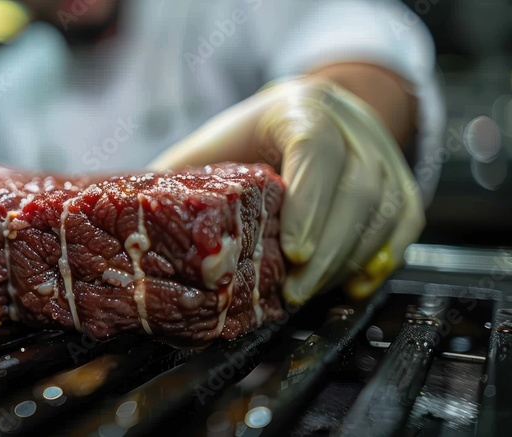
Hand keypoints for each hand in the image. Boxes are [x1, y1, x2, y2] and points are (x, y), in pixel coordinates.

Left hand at [148, 76, 424, 304]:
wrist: (299, 115)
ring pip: (386, 209)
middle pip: (357, 188)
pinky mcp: (399, 180)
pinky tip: (352, 285)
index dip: (310, 202)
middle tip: (296, 292)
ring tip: (312, 294)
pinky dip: (381, 258)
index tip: (294, 251)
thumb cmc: (242, 140)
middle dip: (329, 248)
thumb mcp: (207, 152)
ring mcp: (382, 151)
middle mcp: (350, 124)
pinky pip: (404, 221)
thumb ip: (180, 185)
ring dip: (350, 260)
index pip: (316, 150)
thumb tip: (139, 232)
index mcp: (298, 109)